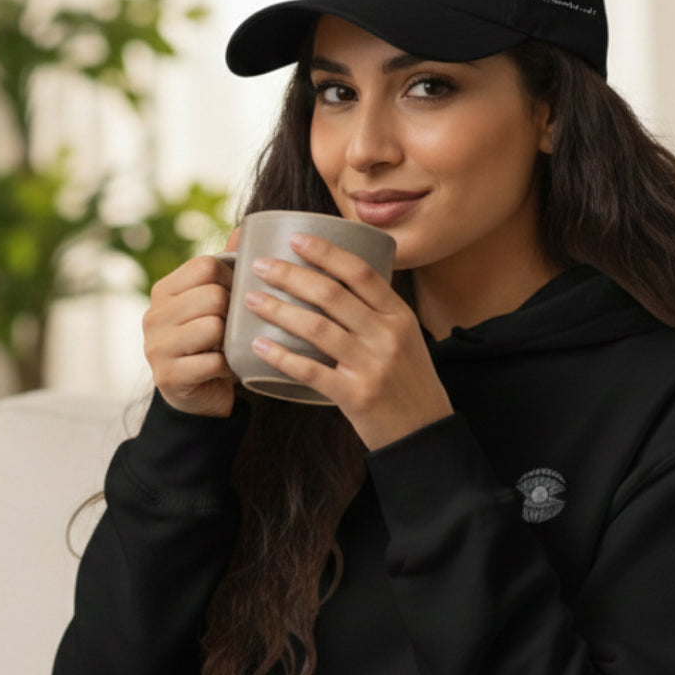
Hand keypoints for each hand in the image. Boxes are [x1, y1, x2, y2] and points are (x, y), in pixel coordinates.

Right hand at [144, 237, 239, 418]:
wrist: (195, 396)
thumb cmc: (209, 343)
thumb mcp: (212, 303)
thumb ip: (225, 268)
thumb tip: (245, 230)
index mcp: (163, 291)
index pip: (205, 265)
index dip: (230, 279)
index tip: (235, 298)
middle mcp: (153, 316)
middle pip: (211, 296)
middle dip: (232, 313)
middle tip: (233, 328)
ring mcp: (156, 347)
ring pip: (212, 327)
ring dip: (229, 341)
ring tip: (227, 348)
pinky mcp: (168, 376)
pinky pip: (213, 362)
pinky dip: (228, 367)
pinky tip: (225, 369)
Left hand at [243, 232, 452, 448]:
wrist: (425, 434)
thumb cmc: (408, 383)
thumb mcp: (405, 339)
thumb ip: (375, 314)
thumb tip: (332, 283)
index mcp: (399, 316)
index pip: (360, 272)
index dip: (325, 252)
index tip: (295, 239)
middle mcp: (387, 335)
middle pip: (331, 295)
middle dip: (290, 275)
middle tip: (259, 266)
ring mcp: (371, 366)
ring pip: (316, 328)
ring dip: (278, 310)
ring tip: (250, 300)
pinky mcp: (355, 396)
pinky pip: (310, 371)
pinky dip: (281, 356)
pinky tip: (258, 345)